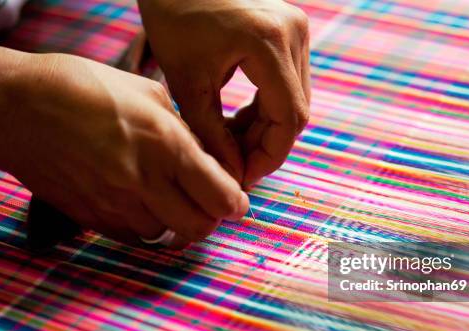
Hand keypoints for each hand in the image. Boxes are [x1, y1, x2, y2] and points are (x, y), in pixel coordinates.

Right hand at [3, 53, 247, 246]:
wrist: (20, 109)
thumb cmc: (85, 88)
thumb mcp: (148, 94)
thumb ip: (184, 131)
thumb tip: (206, 158)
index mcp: (167, 146)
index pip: (221, 197)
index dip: (235, 203)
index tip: (235, 200)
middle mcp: (146, 182)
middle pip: (199, 228)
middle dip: (211, 219)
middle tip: (207, 204)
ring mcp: (117, 205)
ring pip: (166, 236)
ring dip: (175, 222)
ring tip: (166, 198)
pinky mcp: (93, 219)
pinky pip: (133, 238)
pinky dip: (145, 226)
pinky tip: (138, 203)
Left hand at [138, 0, 310, 187]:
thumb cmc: (172, 15)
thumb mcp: (187, 82)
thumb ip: (211, 133)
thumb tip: (233, 173)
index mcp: (269, 42)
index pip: (289, 118)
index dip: (269, 155)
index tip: (244, 175)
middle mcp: (293, 32)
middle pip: (296, 112)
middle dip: (265, 144)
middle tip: (233, 163)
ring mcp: (296, 30)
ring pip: (294, 101)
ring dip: (266, 128)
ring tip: (230, 142)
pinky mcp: (290, 32)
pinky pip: (288, 84)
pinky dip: (266, 108)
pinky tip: (238, 120)